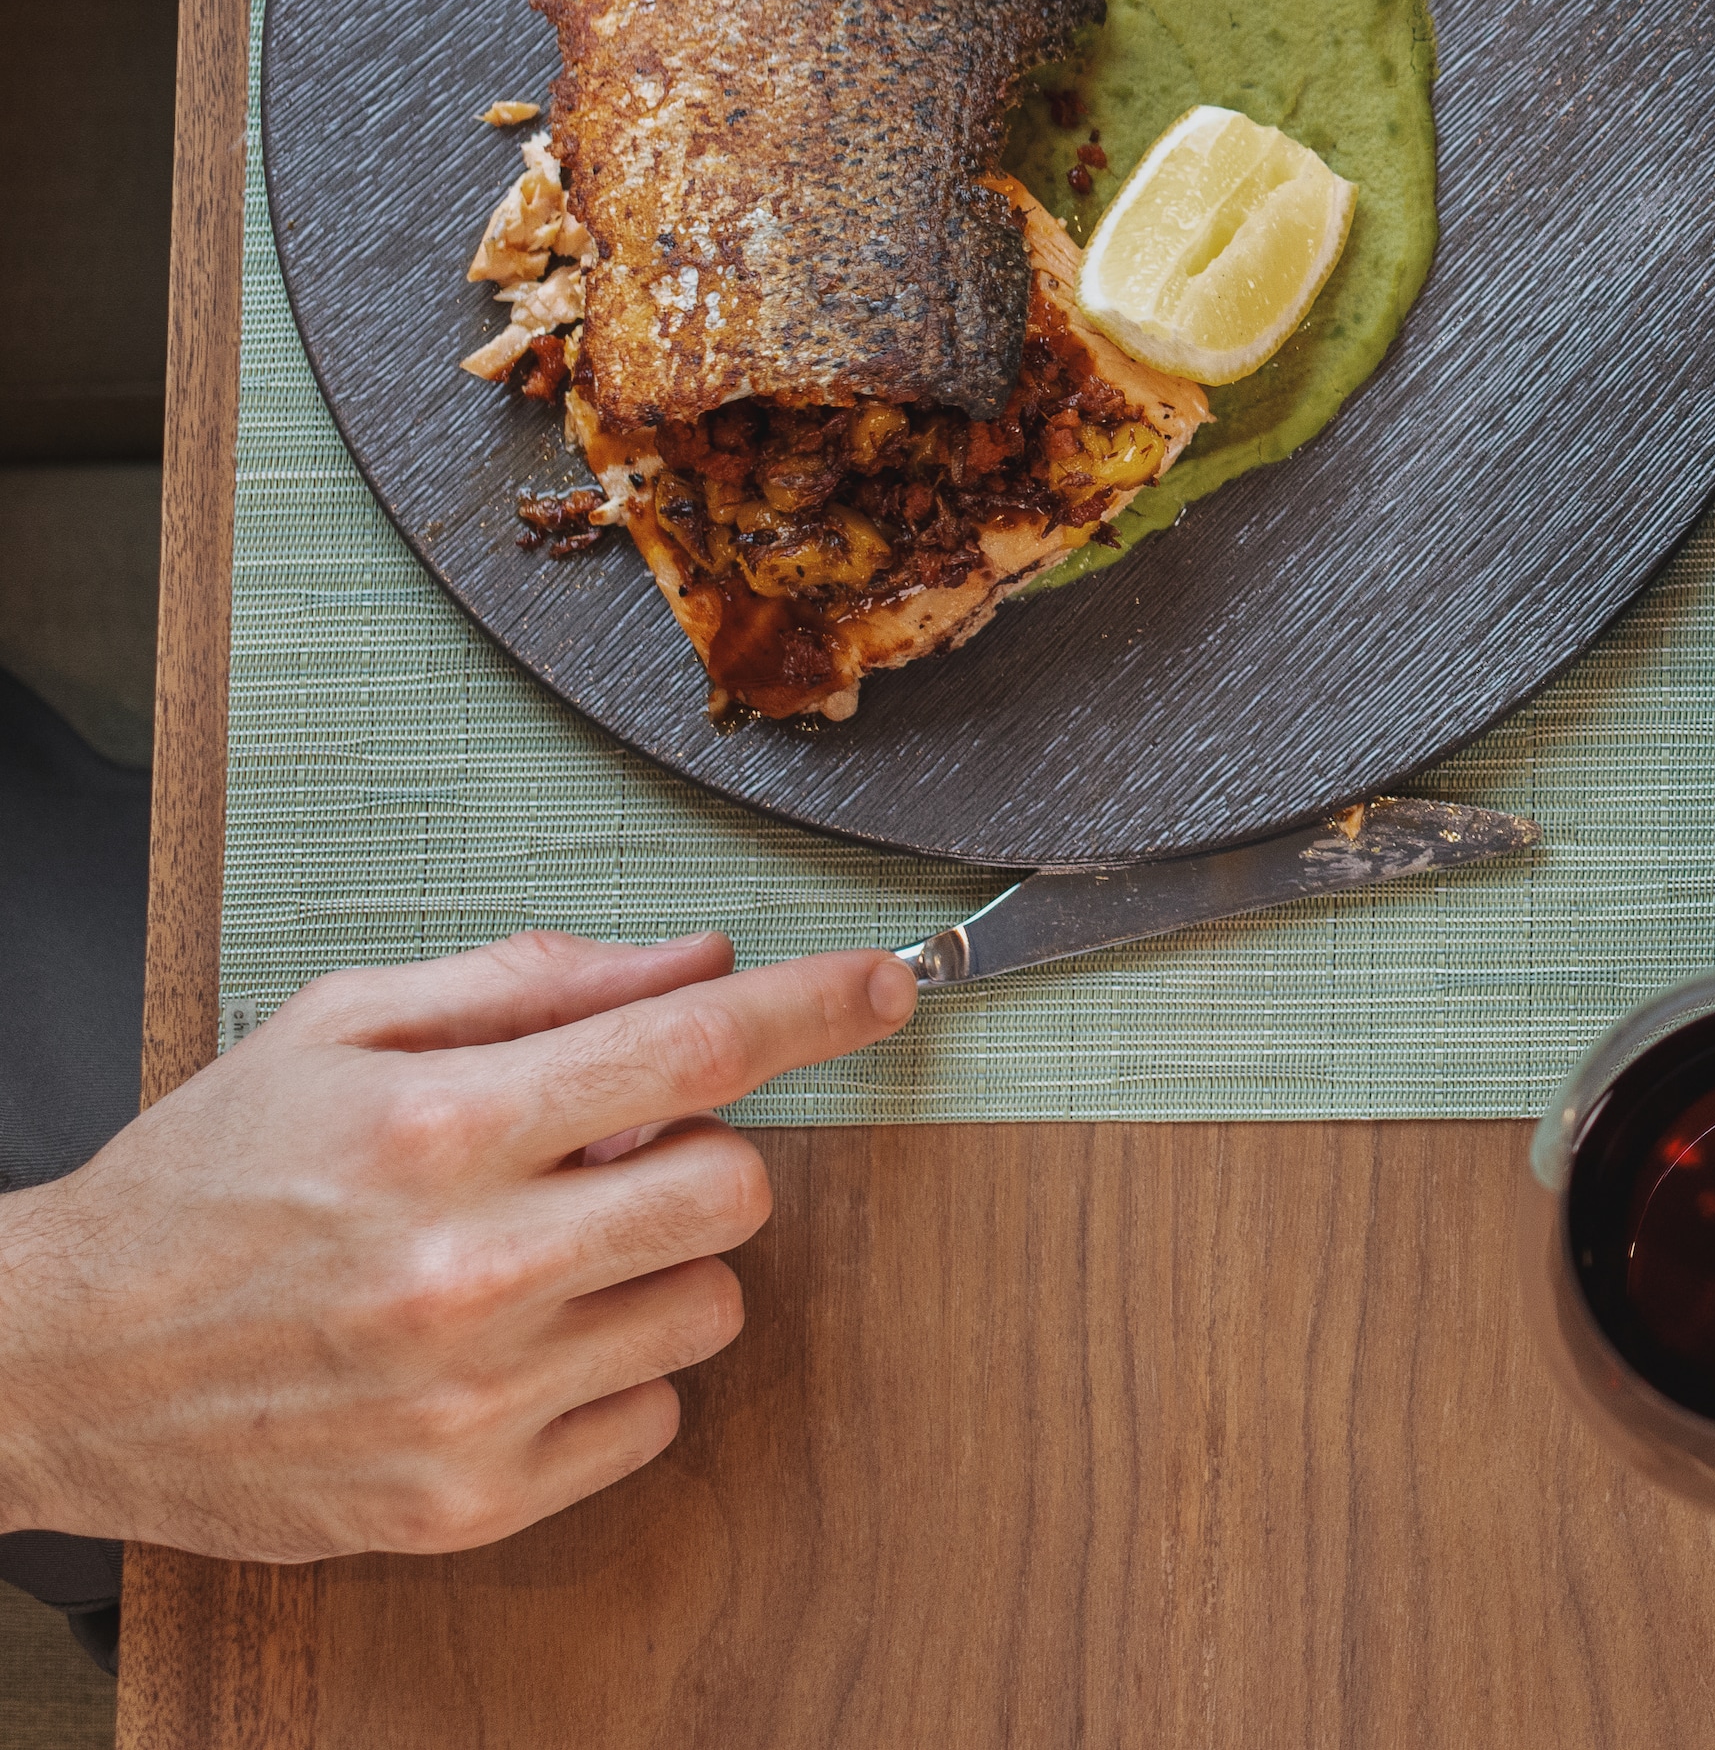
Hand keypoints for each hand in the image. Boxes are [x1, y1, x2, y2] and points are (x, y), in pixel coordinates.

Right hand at [0, 929, 911, 1558]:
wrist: (56, 1367)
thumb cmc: (200, 1185)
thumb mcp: (337, 1031)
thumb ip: (532, 985)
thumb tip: (698, 959)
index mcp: (438, 1129)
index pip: (694, 1050)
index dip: (814, 1009)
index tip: (884, 991)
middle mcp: (467, 1267)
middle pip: (735, 1188)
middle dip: (698, 1156)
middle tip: (608, 1159)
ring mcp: (471, 1400)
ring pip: (712, 1307)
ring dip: (660, 1270)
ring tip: (546, 1256)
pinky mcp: (466, 1503)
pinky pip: (652, 1419)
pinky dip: (613, 1375)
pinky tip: (515, 1348)